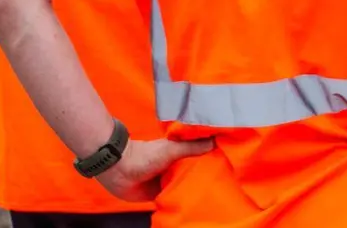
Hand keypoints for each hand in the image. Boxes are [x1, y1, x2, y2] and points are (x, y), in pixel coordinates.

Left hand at [95, 137, 214, 201]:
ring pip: (184, 188)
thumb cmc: (145, 156)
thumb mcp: (172, 149)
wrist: (120, 171)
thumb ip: (192, 146)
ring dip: (191, 191)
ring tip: (211, 196)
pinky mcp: (159, 195)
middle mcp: (175, 168)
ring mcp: (167, 182)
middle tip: (222, 184)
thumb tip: (216, 141)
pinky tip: (191, 205)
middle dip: (203, 178)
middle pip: (193, 174)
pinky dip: (179, 202)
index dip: (211, 160)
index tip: (226, 165)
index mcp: (179, 154)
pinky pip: (173, 200)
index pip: (200, 157)